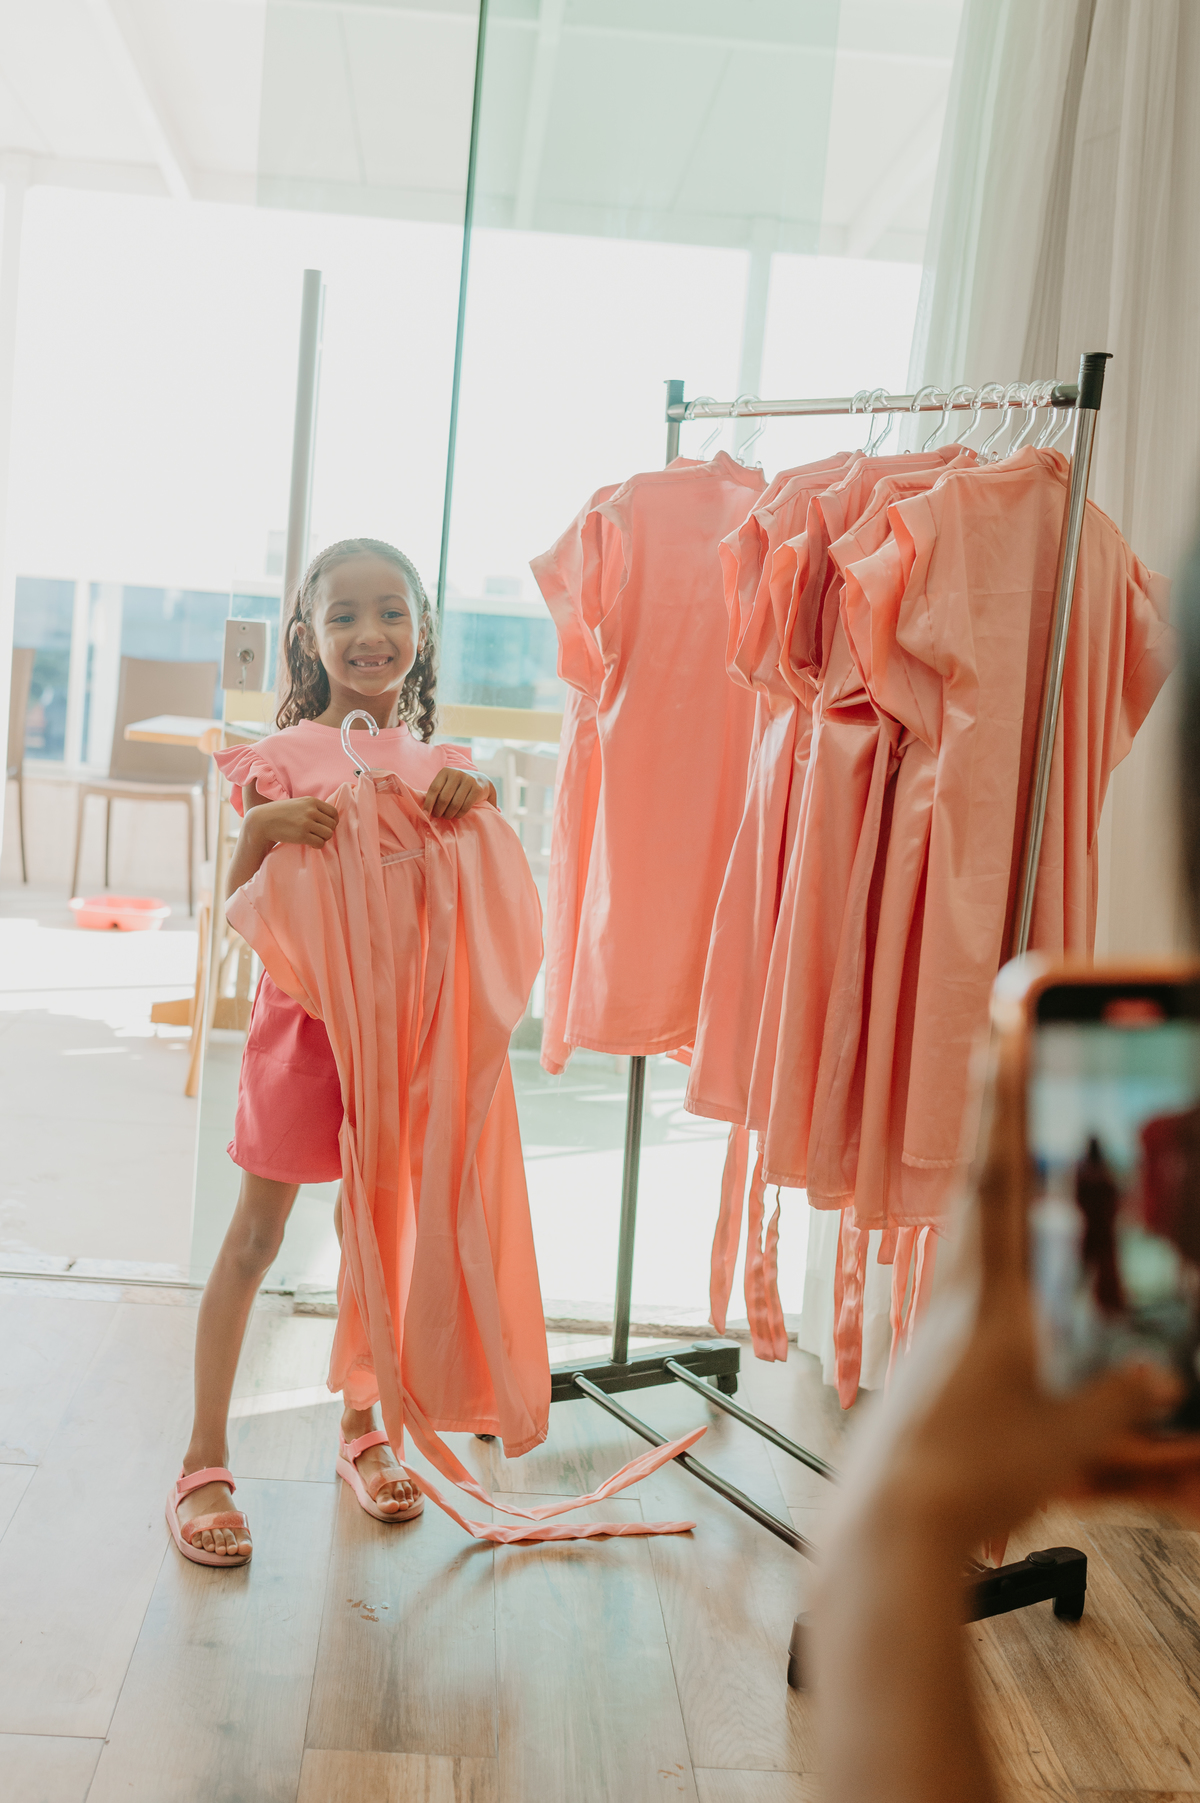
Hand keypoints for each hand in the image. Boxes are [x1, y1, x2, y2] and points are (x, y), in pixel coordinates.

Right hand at [250, 796, 338, 849]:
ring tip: (314, 838)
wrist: (263, 821)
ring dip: (323, 839)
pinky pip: (320, 843)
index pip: (334, 812)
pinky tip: (310, 844)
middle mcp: (311, 811)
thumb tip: (330, 817)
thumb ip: (313, 807)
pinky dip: (318, 845)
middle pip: (332, 824)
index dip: (333, 821)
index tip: (325, 826)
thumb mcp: (298, 803)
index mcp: (311, 801)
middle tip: (319, 834)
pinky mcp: (302, 836)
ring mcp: (307, 823)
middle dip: (328, 830)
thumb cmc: (281, 813)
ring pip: (328, 834)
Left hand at [422, 767, 490, 818]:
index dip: (429, 802)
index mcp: (446, 771)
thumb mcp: (447, 783)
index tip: (426, 813)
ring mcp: (468, 780)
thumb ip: (437, 792)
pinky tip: (457, 815)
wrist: (481, 781)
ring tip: (447, 816)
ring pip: (455, 804)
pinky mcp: (477, 789)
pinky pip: (465, 806)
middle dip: (439, 810)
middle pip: (444, 798)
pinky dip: (459, 814)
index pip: (434, 788)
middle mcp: (457, 773)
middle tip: (438, 816)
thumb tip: (426, 810)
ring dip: (449, 814)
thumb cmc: (458, 785)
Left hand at [840, 1026, 1199, 1552]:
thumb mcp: (1066, 1440)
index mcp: (989, 1297)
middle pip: (978, 1188)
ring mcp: (935, 1325)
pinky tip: (1004, 1272)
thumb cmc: (971, 1477)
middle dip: (995, 1119)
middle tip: (1000, 1053)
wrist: (887, 1527)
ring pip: (969, 1233)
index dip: (1002, 1102)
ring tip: (1008, 1140)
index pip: (997, 1177)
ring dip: (990, 1180)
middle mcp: (954, 1297)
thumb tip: (1154, 1376)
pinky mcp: (928, 1359)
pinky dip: (988, 1253)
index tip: (999, 1034)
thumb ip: (1114, 1401)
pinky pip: (966, 1285)